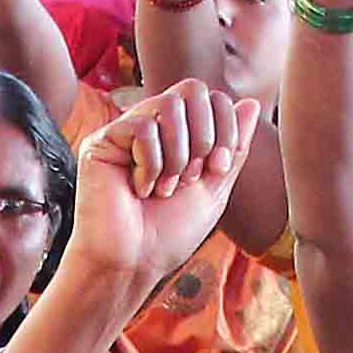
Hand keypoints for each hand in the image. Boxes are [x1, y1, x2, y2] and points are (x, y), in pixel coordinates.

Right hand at [62, 79, 260, 293]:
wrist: (133, 264)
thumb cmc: (168, 234)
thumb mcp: (214, 189)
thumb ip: (233, 147)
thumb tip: (250, 103)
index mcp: (177, 134)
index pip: (210, 97)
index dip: (225, 127)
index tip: (217, 168)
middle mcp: (150, 126)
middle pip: (192, 89)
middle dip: (204, 136)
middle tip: (191, 178)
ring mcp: (125, 131)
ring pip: (169, 104)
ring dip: (178, 154)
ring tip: (166, 187)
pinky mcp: (101, 142)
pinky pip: (141, 127)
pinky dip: (151, 165)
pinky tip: (139, 189)